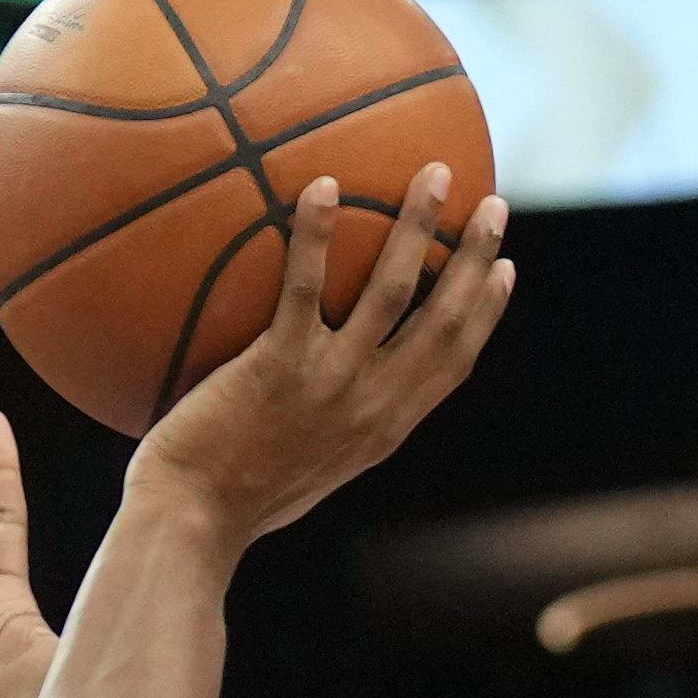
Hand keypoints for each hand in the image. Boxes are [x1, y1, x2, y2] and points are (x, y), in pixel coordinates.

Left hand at [129, 165, 515, 550]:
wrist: (192, 524)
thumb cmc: (227, 501)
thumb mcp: (300, 468)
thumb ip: (323, 424)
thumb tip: (313, 388)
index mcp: (383, 429)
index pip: (452, 362)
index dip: (485, 313)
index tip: (505, 269)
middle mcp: (371, 404)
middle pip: (444, 319)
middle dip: (476, 257)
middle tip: (492, 202)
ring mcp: (330, 384)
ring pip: (394, 291)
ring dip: (421, 228)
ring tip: (434, 173)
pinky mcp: (279, 368)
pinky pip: (304, 287)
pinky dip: (317, 234)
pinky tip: (323, 185)